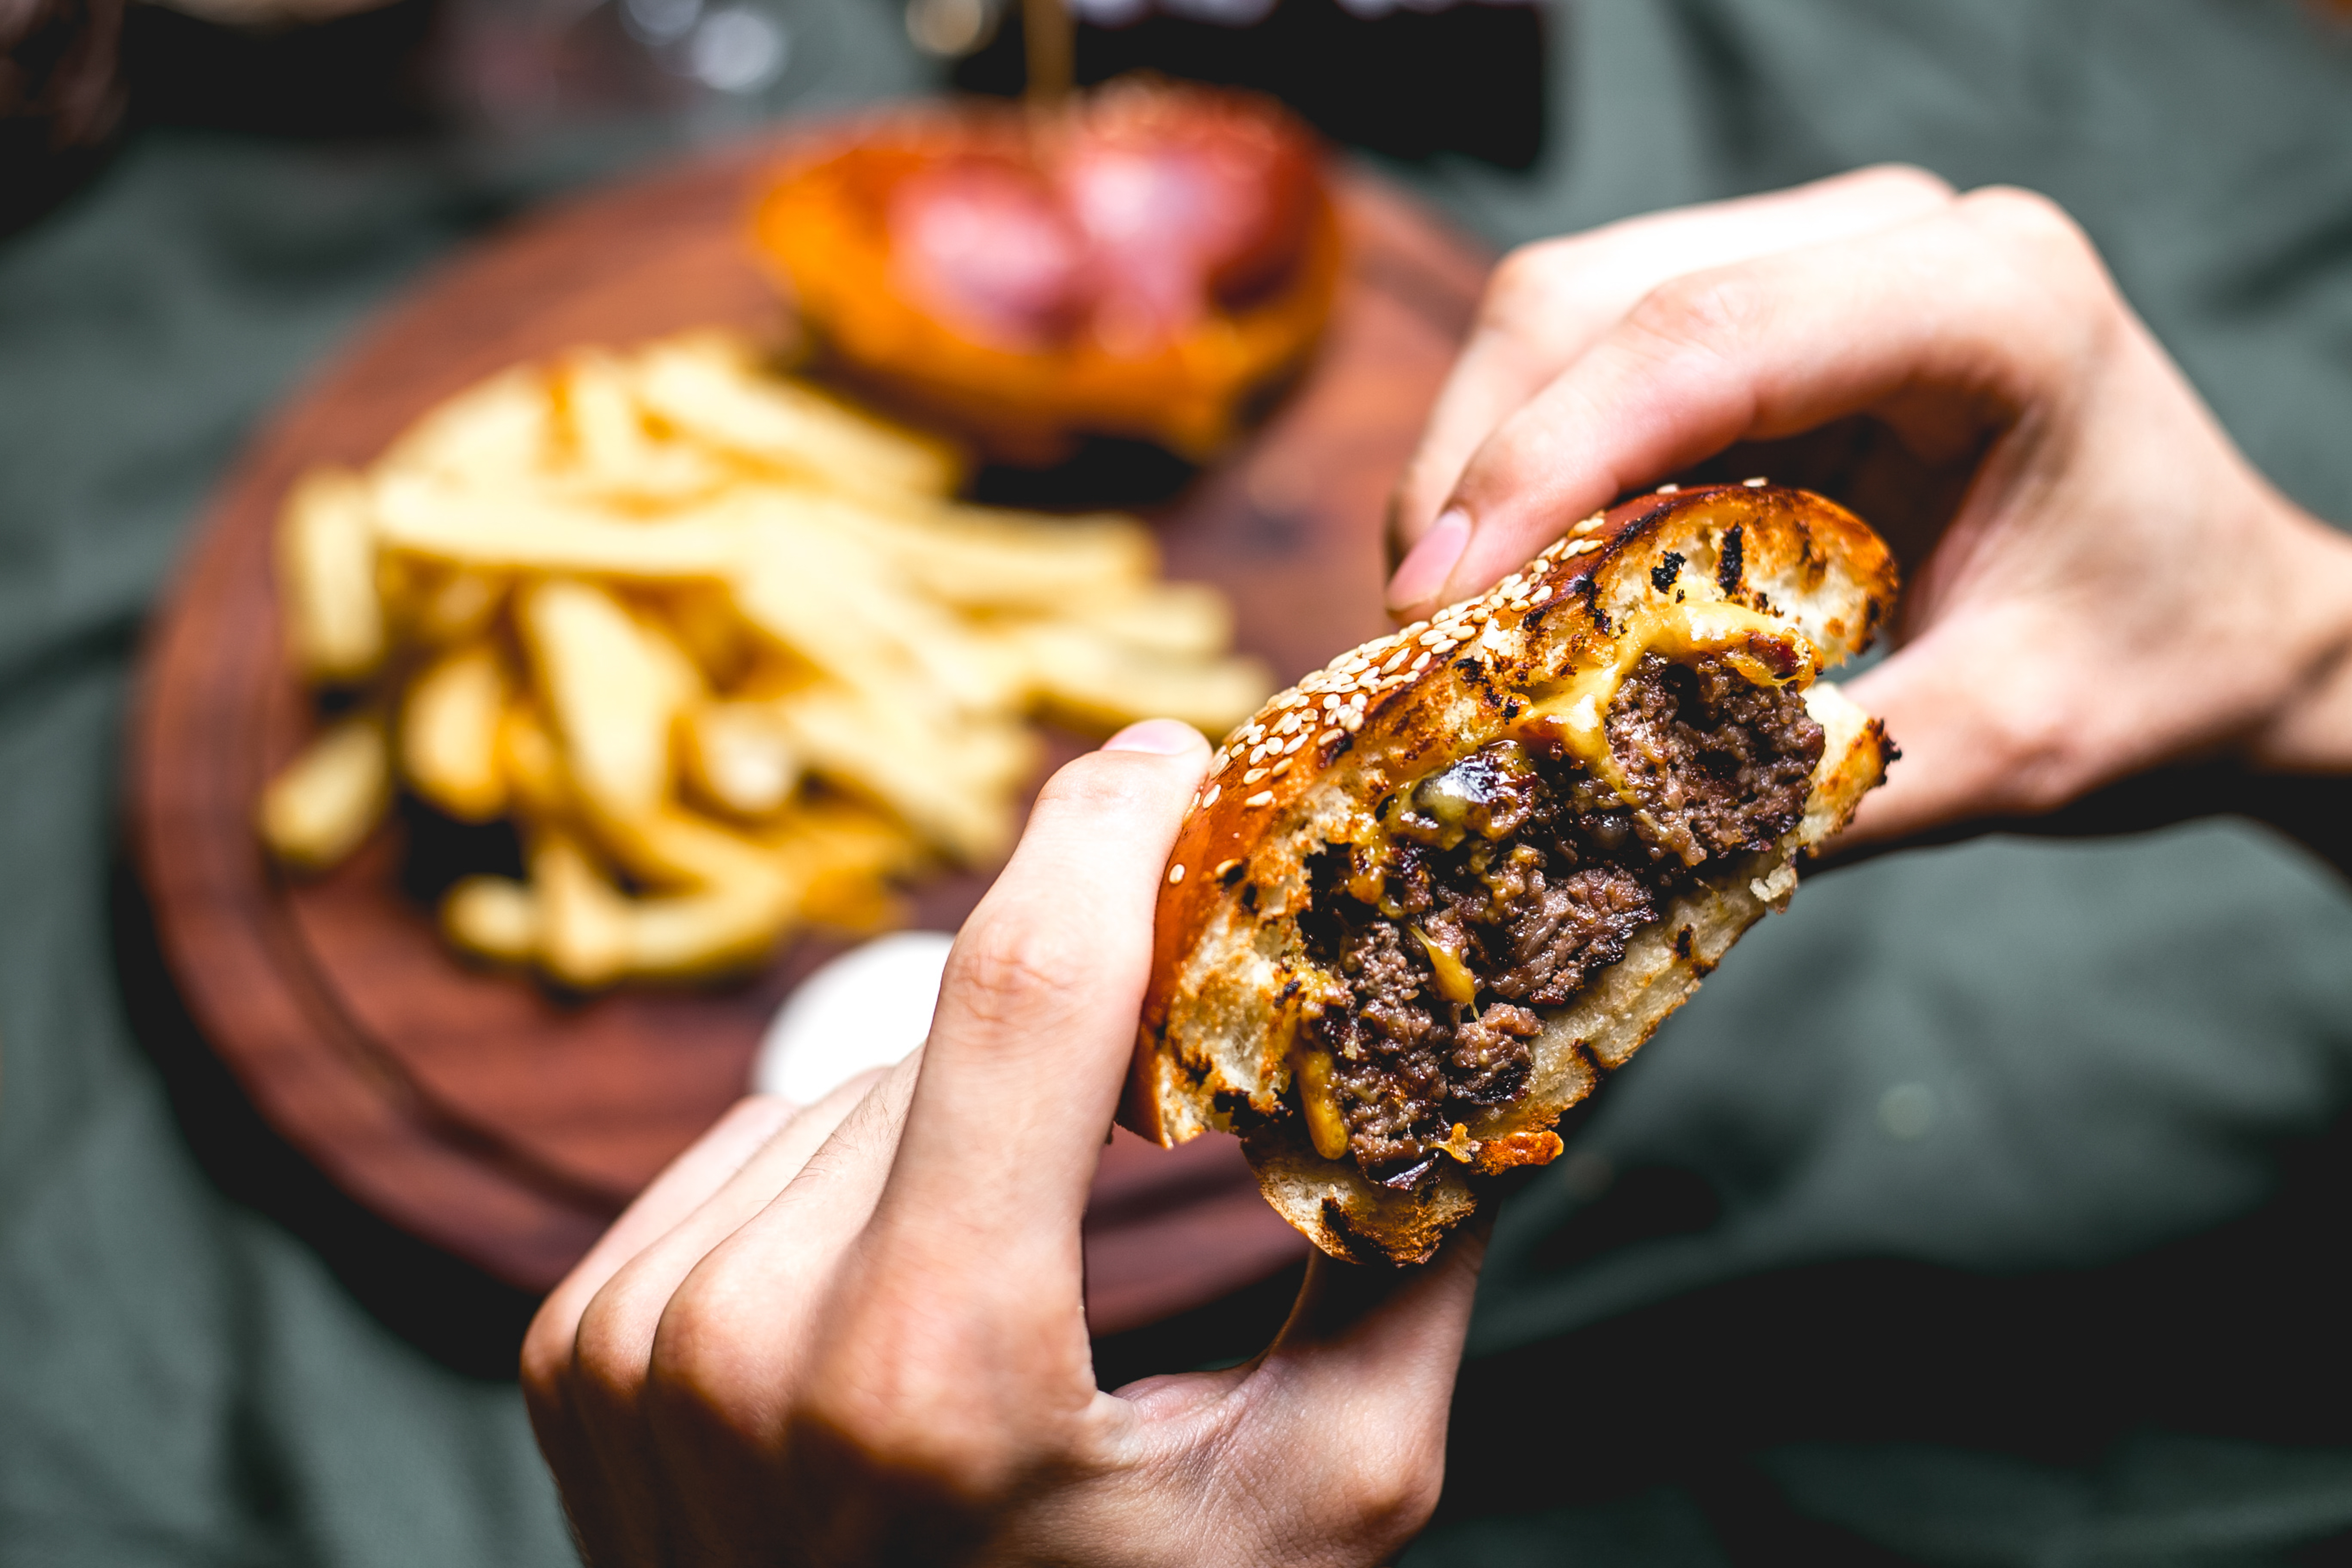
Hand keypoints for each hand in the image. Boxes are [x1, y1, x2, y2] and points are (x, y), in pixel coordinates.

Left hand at [521, 719, 1486, 1567]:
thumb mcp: (1313, 1504)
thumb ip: (1399, 1280)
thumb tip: (1474, 1086)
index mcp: (934, 1373)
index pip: (1020, 995)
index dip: (1102, 835)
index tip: (1166, 757)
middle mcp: (743, 1340)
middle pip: (946, 1047)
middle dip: (1067, 1014)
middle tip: (1160, 1055)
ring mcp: (631, 1338)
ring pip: (843, 1095)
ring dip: (956, 1114)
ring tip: (1023, 1251)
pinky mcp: (572, 1342)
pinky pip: (751, 1157)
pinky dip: (848, 1175)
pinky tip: (901, 1277)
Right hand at [1386, 169, 2351, 844]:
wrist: (2227, 630)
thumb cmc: (2155, 671)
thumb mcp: (2010, 746)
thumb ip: (1814, 784)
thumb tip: (1583, 820)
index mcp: (1986, 305)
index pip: (1702, 340)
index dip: (1541, 462)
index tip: (1437, 604)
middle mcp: (1893, 243)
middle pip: (1593, 303)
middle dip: (1478, 469)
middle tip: (1422, 638)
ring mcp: (1821, 264)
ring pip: (1564, 320)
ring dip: (1483, 469)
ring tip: (1461, 619)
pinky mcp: (1771, 320)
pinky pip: (1591, 365)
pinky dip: (1531, 474)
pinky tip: (1524, 580)